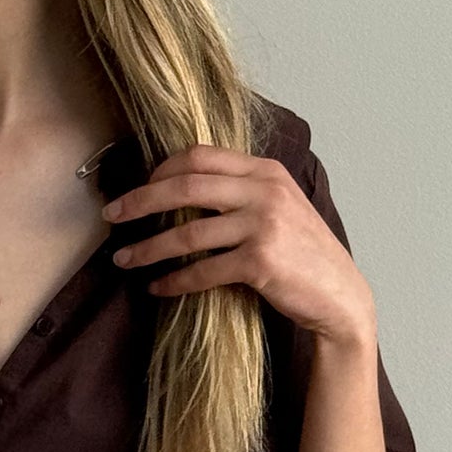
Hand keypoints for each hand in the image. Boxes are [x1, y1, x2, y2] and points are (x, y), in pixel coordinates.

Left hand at [103, 145, 375, 350]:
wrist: (339, 295)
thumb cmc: (303, 254)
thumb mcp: (280, 206)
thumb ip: (242, 191)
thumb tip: (185, 187)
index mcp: (265, 171)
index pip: (200, 156)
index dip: (161, 170)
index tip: (138, 188)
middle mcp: (264, 191)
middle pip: (185, 186)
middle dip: (140, 201)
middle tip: (112, 216)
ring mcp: (263, 226)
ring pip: (187, 233)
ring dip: (148, 248)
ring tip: (124, 259)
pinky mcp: (260, 263)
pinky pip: (202, 271)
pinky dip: (174, 281)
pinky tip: (158, 287)